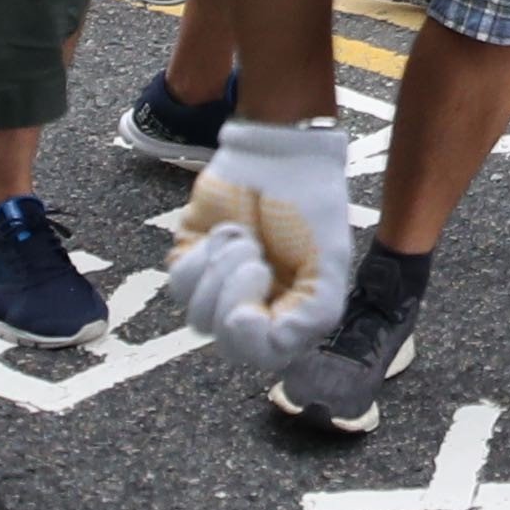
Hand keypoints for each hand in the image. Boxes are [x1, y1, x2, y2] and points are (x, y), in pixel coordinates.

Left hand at [162, 117, 362, 361]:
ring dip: (219, 270)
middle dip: (233, 296)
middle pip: (224, 340)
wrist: (279, 155)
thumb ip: (313, 316)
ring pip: (197, 315)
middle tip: (256, 259)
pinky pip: (178, 284)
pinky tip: (224, 233)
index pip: (263, 354)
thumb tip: (264, 336)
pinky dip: (200, 256)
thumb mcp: (331, 266)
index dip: (249, 340)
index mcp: (291, 315)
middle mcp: (254, 308)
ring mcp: (219, 288)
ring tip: (243, 238)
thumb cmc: (311, 207)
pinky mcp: (191, 263)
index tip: (246, 312)